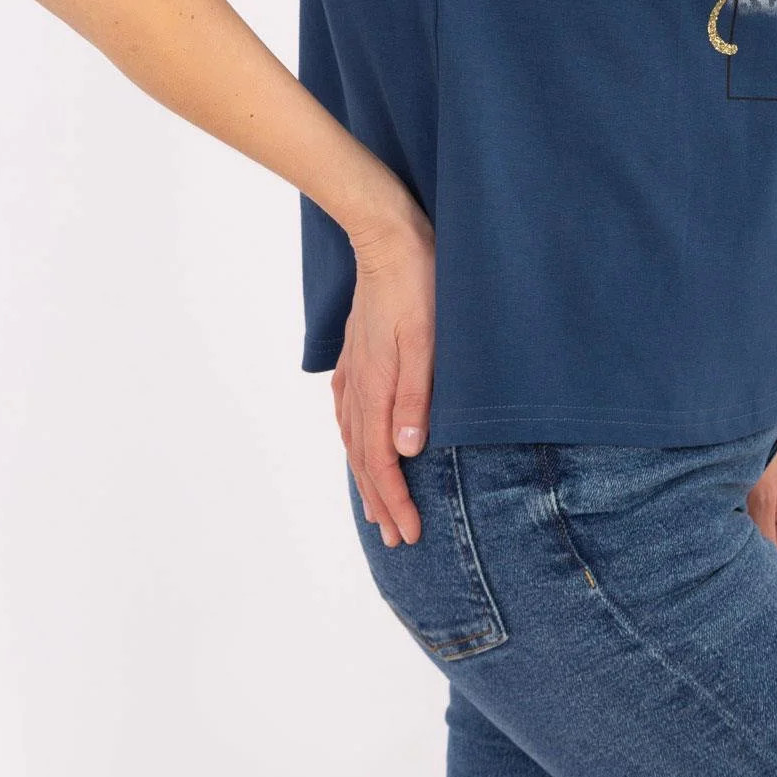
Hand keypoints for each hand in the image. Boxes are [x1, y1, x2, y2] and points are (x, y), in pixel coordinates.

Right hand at [332, 203, 436, 546]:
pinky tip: (357, 439)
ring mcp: (354, 369)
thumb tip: (406, 451)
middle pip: (364, 457)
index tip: (410, 533)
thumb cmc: (418, 287)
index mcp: (376, 387)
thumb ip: (417, 396)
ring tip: (376, 505)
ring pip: (353, 436)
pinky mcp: (357, 353)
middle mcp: (359, 385)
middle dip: (381, 501)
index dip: (395, 501)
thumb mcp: (428, 341)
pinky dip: (353, 438)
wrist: (388, 238)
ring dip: (365, 475)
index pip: (381, 462)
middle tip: (397, 538)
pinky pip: (348, 409)